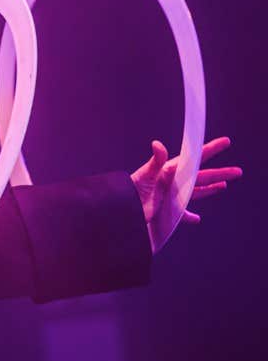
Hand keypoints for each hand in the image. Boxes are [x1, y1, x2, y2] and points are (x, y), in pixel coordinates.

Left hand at [130, 136, 240, 251]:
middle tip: (238, 171)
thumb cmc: (131, 191)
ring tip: (224, 186)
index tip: (226, 141)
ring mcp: (170, 195)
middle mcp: (172, 181)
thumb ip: (155, 161)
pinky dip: (189, 215)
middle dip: (220, 173)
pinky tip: (197, 219)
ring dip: (211, 189)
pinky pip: (182, 212)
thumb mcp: (144, 175)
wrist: (121, 210)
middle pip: (201, 176)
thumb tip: (157, 144)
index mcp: (170, 170)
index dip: (210, 149)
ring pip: (196, 191)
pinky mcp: (166, 209)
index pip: (194, 158)